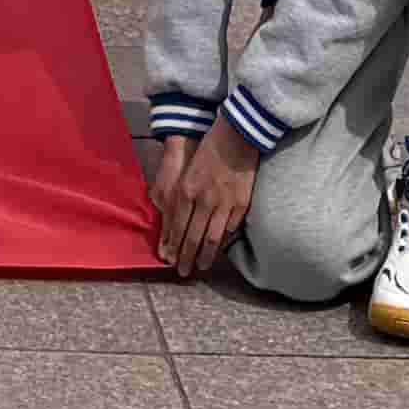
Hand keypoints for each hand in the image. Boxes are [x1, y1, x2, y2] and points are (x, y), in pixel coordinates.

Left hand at [150, 132, 259, 284]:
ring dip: (205, 255)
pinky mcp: (241, 204)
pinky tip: (219, 248)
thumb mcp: (186, 171)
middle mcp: (203, 200)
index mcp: (186, 190)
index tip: (168, 259)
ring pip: (212, 238)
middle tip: (182, 272)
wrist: (236, 136)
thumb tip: (167, 214)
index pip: (176, 225)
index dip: (172, 244)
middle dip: (186, 256)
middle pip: (192, 236)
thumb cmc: (207, 150)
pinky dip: (224, 241)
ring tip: (201, 267)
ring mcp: (223, 203)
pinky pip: (230, 228)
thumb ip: (177, 194)